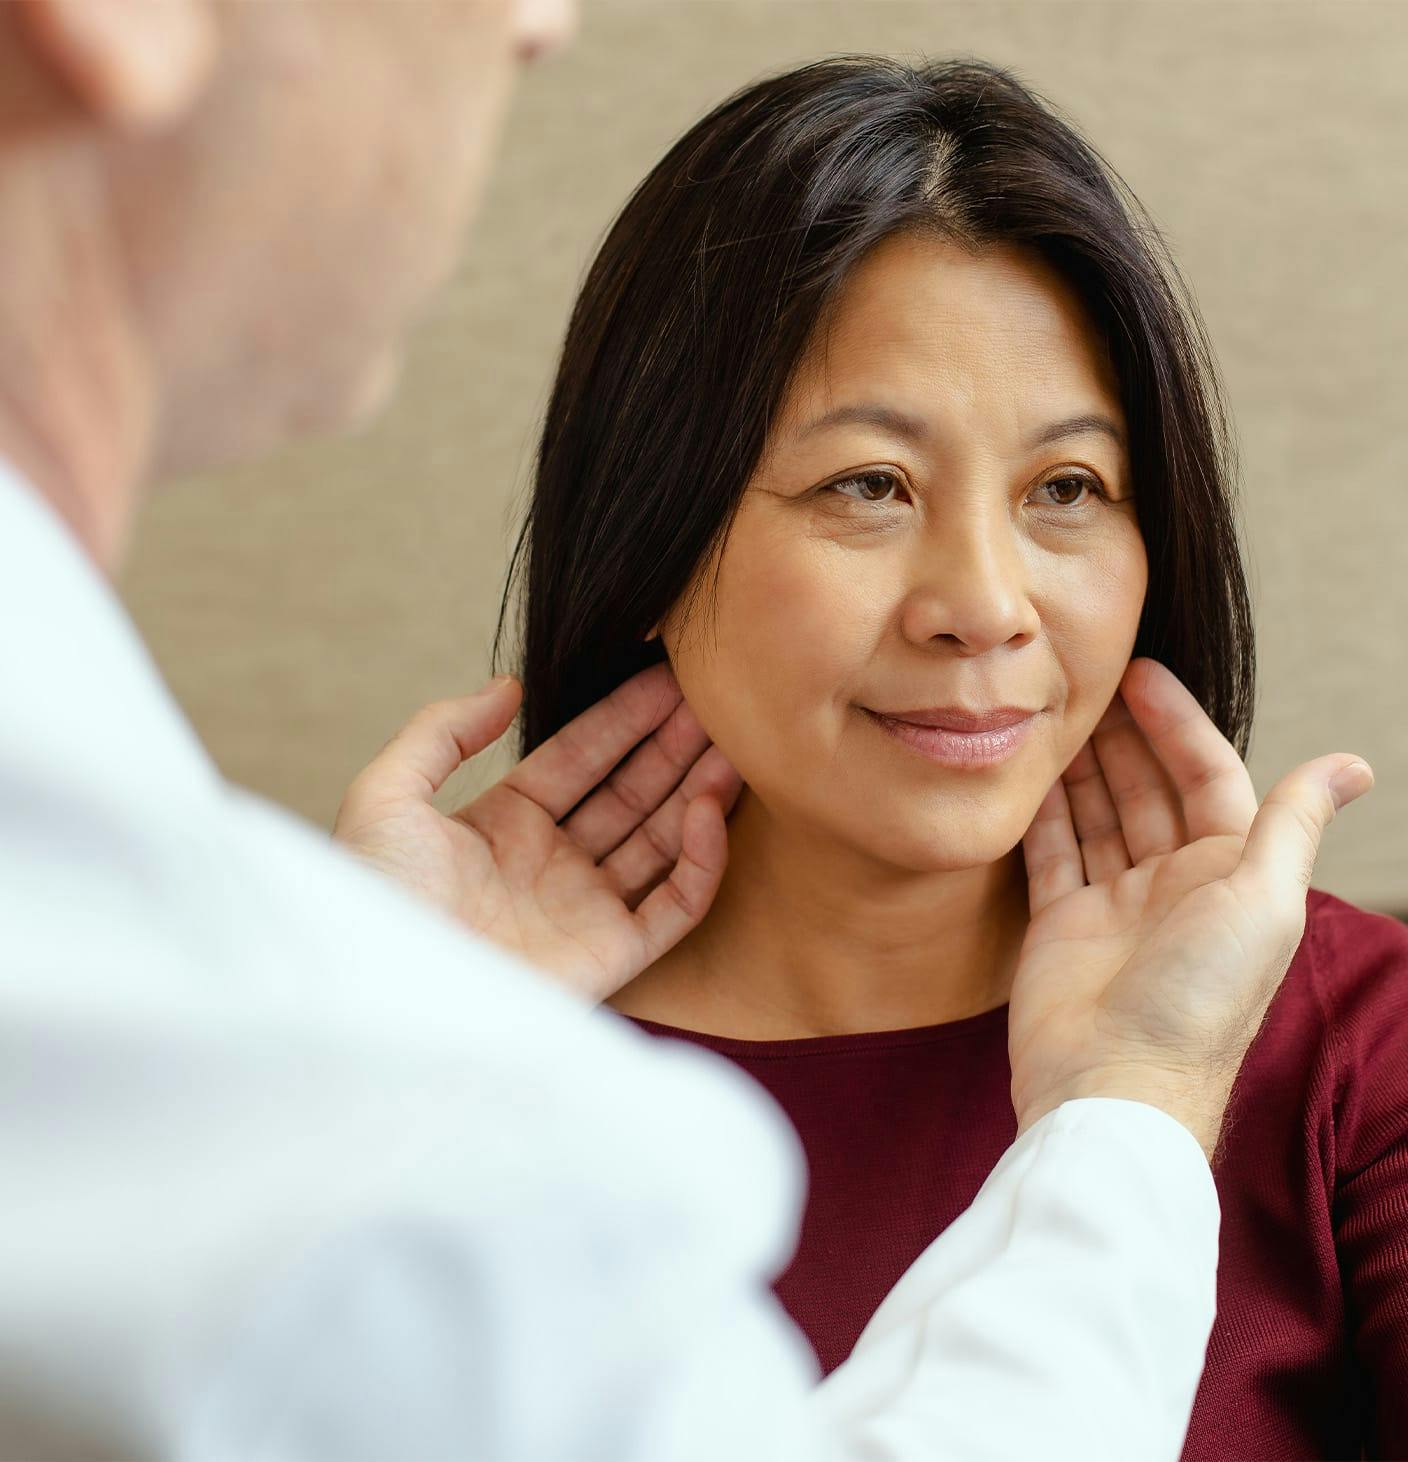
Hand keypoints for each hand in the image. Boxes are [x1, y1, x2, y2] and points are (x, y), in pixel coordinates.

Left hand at [334, 665, 741, 1000]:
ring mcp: (584, 912)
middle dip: (670, 745)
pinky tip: (708, 805)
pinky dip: (701, 858)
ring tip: (734, 742)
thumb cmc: (374, 900)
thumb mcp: (386, 797)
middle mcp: (550, 866)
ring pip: (662, 840)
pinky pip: (675, 903)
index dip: (621, 717)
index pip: (578, 759)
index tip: (664, 674)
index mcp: (500, 827)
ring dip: (698, 790)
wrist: (387, 998)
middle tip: (715, 698)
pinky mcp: (612, 957)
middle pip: (628, 793)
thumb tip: (507, 688)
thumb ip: (441, 732)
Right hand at [1011, 657, 1373, 1160]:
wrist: (1116, 1086)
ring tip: (1050, 714)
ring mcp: (1115, 905)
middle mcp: (1174, 884)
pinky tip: (1025, 773)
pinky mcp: (1062, 926)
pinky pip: (1052, 854)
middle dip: (1122, 735)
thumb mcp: (1263, 901)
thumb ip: (1291, 823)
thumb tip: (1354, 764)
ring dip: (1080, 765)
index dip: (1178, 723)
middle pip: (1147, 790)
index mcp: (1229, 874)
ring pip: (1097, 815)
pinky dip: (1041, 814)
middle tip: (1084, 682)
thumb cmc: (1199, 1000)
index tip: (1140, 673)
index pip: (1205, 776)